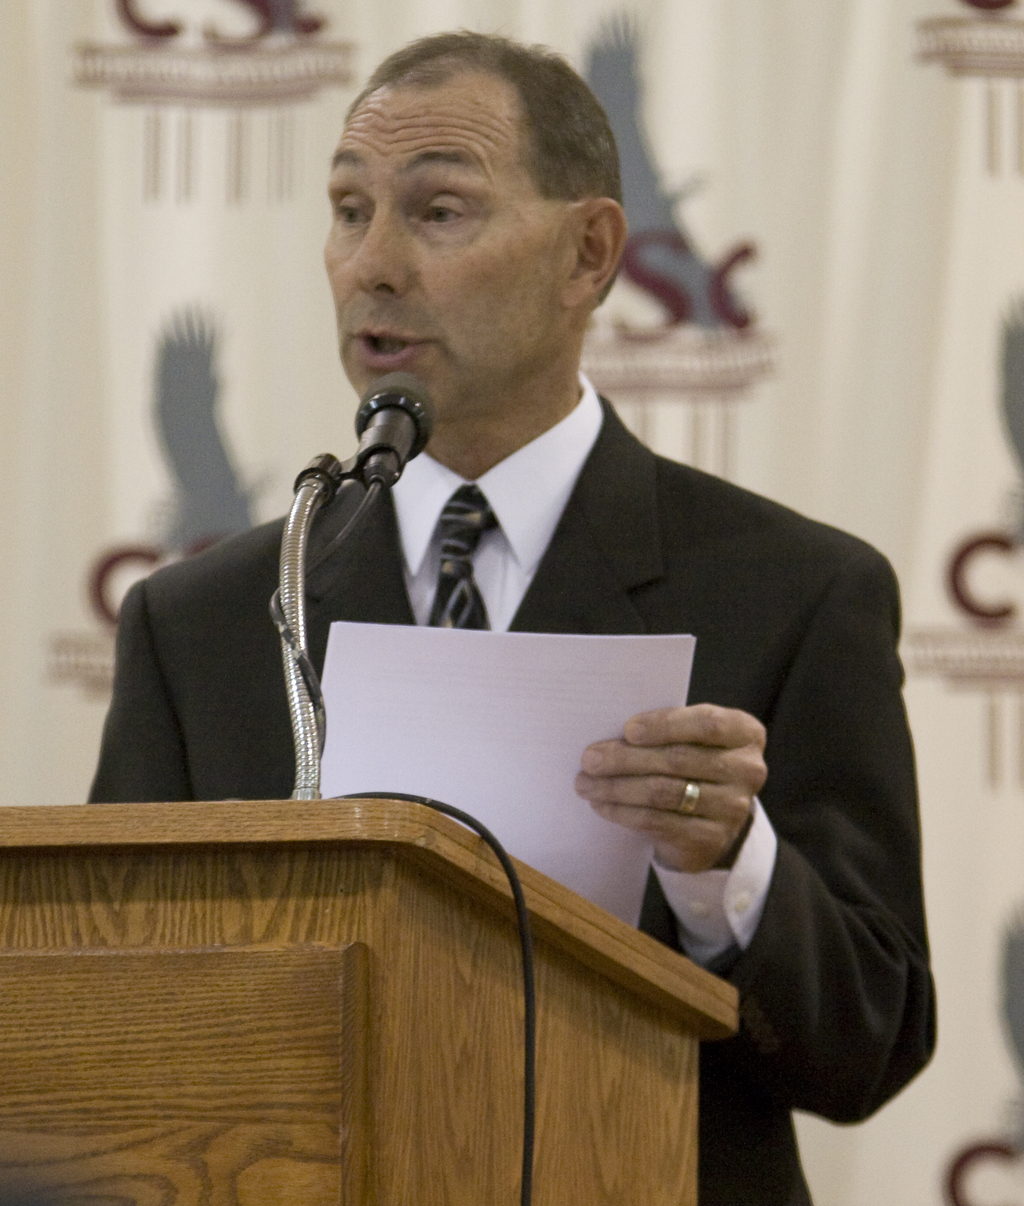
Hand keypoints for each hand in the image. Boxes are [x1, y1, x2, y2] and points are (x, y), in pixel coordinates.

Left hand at [575, 703, 766, 872]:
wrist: (712, 817)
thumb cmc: (693, 762)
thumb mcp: (692, 738)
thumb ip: (666, 730)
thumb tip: (610, 734)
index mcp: (745, 733)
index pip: (707, 724)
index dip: (666, 725)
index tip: (628, 729)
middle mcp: (747, 770)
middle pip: (678, 760)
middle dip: (626, 758)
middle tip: (590, 758)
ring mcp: (732, 808)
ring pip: (664, 793)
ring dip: (617, 787)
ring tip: (586, 783)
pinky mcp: (710, 839)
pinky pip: (657, 822)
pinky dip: (623, 812)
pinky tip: (602, 804)